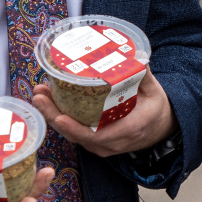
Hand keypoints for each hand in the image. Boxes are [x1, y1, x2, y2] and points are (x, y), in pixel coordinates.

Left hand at [31, 69, 172, 158]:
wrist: (162, 129)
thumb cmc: (156, 108)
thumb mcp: (154, 91)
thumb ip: (143, 74)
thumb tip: (134, 54)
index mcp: (128, 130)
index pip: (97, 136)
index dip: (76, 128)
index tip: (59, 116)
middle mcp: (112, 143)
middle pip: (77, 136)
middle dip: (53, 117)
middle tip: (39, 96)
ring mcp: (103, 146)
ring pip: (73, 136)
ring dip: (53, 116)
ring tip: (40, 95)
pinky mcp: (97, 144)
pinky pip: (76, 135)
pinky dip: (61, 120)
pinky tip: (50, 102)